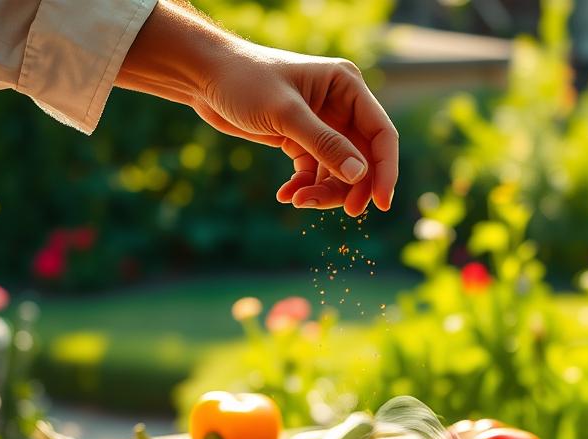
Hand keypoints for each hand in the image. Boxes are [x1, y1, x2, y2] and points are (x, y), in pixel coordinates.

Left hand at [117, 1, 396, 214]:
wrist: (203, 77)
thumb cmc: (244, 81)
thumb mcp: (286, 114)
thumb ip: (325, 145)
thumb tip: (360, 176)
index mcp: (347, 87)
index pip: (380, 134)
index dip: (385, 170)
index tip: (381, 204)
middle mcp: (340, 105)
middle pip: (362, 158)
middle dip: (350, 186)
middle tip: (343, 212)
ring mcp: (321, 123)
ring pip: (338, 170)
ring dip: (323, 191)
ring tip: (298, 201)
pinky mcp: (300, 138)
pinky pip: (314, 171)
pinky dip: (304, 186)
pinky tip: (286, 195)